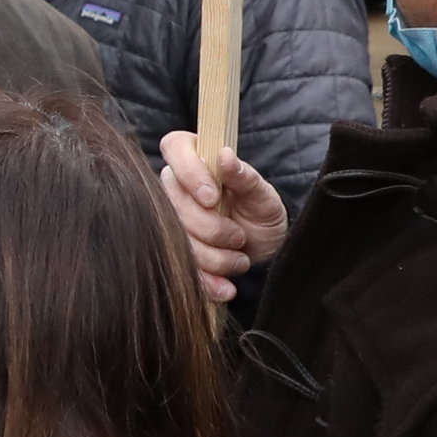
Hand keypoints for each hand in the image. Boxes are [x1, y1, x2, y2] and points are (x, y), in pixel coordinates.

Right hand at [157, 130, 287, 305]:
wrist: (265, 249)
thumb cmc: (261, 212)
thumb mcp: (262, 195)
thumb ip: (244, 176)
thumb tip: (225, 156)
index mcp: (194, 160)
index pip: (174, 148)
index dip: (188, 173)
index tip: (213, 198)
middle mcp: (176, 187)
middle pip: (173, 204)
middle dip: (210, 228)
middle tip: (239, 236)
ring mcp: (171, 220)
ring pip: (177, 239)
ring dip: (213, 257)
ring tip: (240, 260)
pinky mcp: (174, 252)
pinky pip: (181, 268)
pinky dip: (206, 281)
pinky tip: (226, 287)